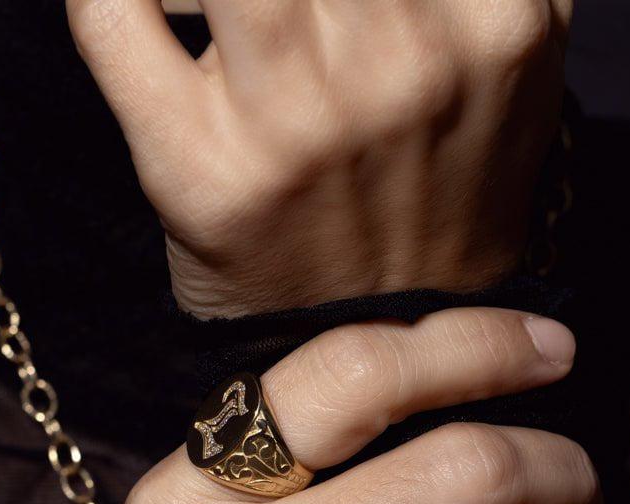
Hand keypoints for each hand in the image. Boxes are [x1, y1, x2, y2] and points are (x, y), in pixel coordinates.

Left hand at [66, 0, 572, 315]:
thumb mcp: (521, 49)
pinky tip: (146, 4)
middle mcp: (396, 64)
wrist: (399, 342)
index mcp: (493, 22)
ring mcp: (292, 120)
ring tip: (219, 13)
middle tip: (277, 4)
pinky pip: (108, 13)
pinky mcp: (197, 168)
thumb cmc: (450, 181)